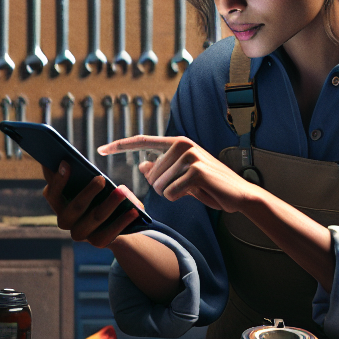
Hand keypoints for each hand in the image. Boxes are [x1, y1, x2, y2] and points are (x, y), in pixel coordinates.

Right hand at [40, 160, 144, 247]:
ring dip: (110, 204)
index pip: (52, 193)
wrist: (110, 220)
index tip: (66, 162)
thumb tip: (71, 157)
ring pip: (95, 218)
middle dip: (88, 192)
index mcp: (56, 202)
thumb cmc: (94, 192)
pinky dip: (122, 221)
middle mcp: (64, 221)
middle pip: (75, 207)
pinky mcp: (97, 241)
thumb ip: (75, 171)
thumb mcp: (83, 182)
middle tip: (101, 178)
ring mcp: (79, 233)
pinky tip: (133, 211)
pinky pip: (110, 232)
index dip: (58, 179)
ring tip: (121, 192)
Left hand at [101, 135, 262, 213]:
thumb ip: (162, 169)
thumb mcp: (183, 177)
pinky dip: (179, 198)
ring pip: (159, 185)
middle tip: (186, 187)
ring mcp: (190, 156)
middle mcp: (182, 145)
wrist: (239, 195)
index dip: (119, 146)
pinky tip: (197, 192)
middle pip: (150, 174)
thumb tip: (142, 165)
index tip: (99, 150)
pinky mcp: (196, 171)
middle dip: (163, 187)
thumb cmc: (210, 186)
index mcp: (177, 143)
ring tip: (193, 188)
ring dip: (173, 193)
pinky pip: (170, 192)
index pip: (142, 141)